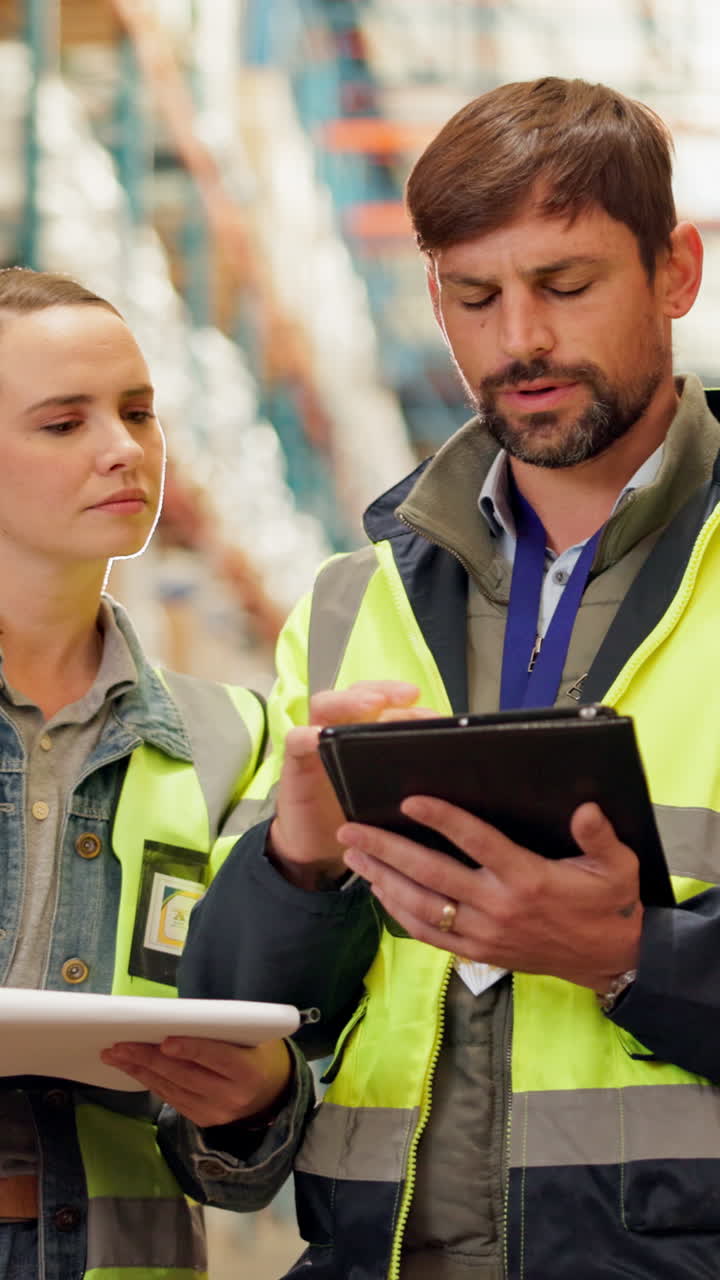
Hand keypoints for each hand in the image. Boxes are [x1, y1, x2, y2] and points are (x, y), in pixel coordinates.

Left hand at [100, 1036, 291, 1128]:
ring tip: (116, 1055)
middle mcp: (232, 1096)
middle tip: (121, 1045)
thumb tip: (177, 1018)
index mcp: (249, 1071)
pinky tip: (133, 1068)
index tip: (165, 1041)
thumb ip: (221, 1031)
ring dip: (141, 1070)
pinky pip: (171, 1098)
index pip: (216, 1057)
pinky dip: (150, 1081)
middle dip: (149, 1058)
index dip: (190, 1049)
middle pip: (185, 1075)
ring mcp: (215, 1113)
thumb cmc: (258, 1051)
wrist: (273, 1093)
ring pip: (172, 1088)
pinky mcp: (201, 1120)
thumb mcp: (251, 1036)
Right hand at [270, 680, 424, 888]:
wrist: (320, 849)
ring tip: (371, 703)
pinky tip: (320, 737)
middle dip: (383, 691)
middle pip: (357, 695)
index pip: (384, 701)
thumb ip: (411, 773)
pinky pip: (296, 740)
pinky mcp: (295, 764)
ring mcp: (315, 744)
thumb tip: (455, 762)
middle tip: (406, 698)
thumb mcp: (390, 794)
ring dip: (349, 701)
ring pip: (325, 705)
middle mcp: (340, 731)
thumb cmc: (359, 817)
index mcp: (365, 734)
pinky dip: (307, 735)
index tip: (429, 708)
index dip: (406, 700)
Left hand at [340, 799, 642, 990]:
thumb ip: (599, 836)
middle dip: (387, 850)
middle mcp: (498, 906)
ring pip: (421, 905)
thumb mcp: (617, 866)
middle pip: (431, 874)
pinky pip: (429, 934)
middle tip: (351, 830)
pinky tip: (380, 891)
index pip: (477, 843)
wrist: (610, 960)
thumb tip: (584, 808)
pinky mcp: (478, 951)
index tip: (410, 801)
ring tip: (355, 855)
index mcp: (528, 879)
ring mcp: (484, 933)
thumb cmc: (609, 904)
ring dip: (383, 879)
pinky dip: (399, 913)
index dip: (442, 820)